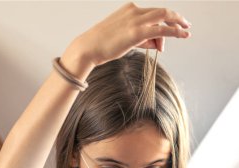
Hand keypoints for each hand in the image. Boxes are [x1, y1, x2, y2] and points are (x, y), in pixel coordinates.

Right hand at [65, 2, 190, 66]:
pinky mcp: (137, 32)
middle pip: (161, 11)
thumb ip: (141, 39)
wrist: (89, 48)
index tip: (170, 31)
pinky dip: (174, 32)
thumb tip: (156, 43)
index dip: (164, 22)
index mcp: (129, 10)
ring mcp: (135, 20)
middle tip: (186, 25)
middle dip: (176, 18)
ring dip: (176, 26)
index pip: (152, 13)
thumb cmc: (103, 45)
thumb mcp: (124, 39)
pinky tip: (182, 34)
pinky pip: (161, 30)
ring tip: (184, 34)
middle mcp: (134, 11)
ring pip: (164, 17)